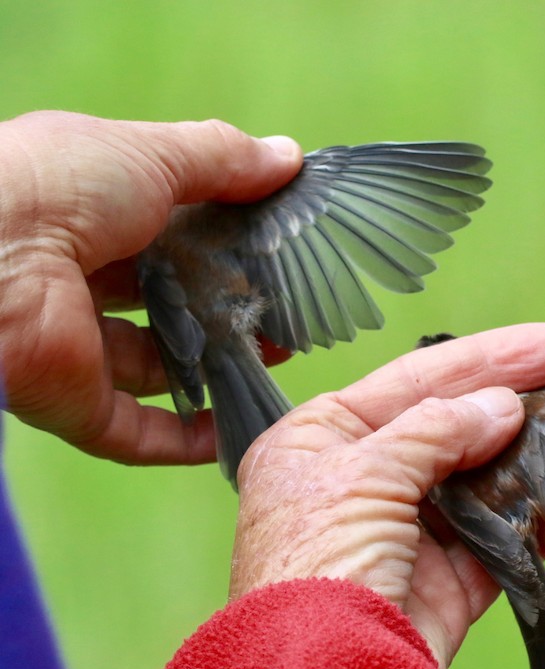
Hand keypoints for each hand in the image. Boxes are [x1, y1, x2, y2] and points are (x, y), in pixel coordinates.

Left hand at [0, 110, 302, 462]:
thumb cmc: (56, 187)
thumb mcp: (151, 154)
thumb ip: (221, 158)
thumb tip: (288, 156)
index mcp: (88, 214)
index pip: (167, 233)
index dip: (224, 239)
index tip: (281, 246)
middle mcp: (78, 281)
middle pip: (167, 303)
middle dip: (228, 307)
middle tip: (287, 307)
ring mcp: (76, 348)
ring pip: (158, 368)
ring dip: (219, 368)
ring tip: (280, 356)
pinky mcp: (75, 404)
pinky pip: (138, 431)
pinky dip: (187, 438)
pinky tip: (237, 428)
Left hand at [230, 323, 544, 668]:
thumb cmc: (317, 562)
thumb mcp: (364, 471)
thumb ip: (435, 429)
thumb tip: (504, 408)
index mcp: (319, 441)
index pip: (410, 381)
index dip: (483, 358)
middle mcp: (362, 481)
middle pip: (450, 425)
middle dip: (511, 400)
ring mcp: (408, 532)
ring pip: (481, 479)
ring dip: (528, 455)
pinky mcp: (448, 581)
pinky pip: (502, 536)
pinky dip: (536, 516)